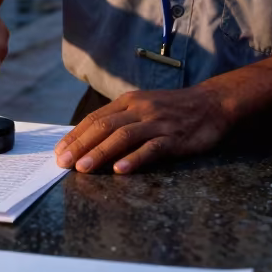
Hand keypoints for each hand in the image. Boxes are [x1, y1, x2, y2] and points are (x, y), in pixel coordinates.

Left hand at [54, 86, 232, 173]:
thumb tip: (90, 139)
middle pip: (104, 127)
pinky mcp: (174, 137)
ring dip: (100, 152)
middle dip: (80, 145)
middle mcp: (140, 109)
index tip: (59, 151)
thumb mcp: (143, 106)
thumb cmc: (173, 109)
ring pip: (123, 136)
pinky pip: (151, 148)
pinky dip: (134, 159)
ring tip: (82, 167)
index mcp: (128, 101)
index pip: (95, 118)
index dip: (75, 135)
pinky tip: (120, 170)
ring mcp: (157, 122)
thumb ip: (120, 120)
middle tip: (62, 163)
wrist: (212, 103)